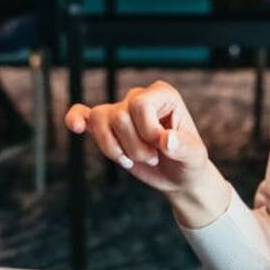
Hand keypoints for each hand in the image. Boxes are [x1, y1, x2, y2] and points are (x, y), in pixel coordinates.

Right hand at [64, 80, 230, 226]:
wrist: (178, 176)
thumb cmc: (188, 161)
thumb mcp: (194, 156)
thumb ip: (183, 146)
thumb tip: (166, 140)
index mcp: (162, 94)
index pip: (139, 104)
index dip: (147, 130)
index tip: (162, 146)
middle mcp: (139, 97)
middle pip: (119, 116)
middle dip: (134, 146)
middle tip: (152, 156)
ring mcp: (121, 111)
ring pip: (99, 120)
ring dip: (115, 149)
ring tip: (133, 158)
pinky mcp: (107, 128)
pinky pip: (85, 116)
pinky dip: (76, 119)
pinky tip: (75, 126)